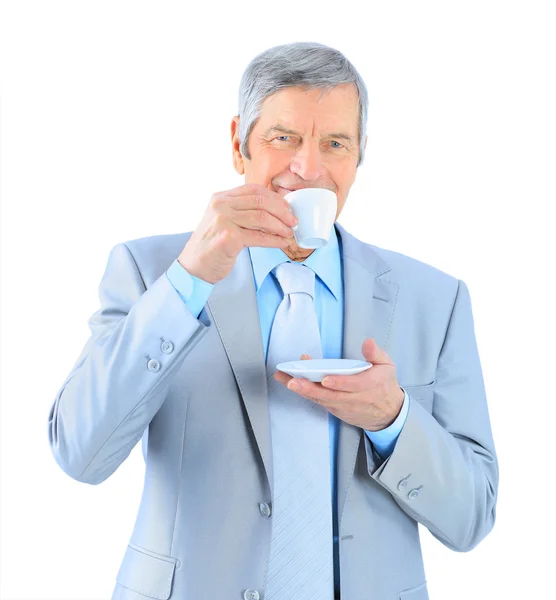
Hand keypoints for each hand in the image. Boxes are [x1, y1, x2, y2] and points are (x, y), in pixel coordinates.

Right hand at [177, 183, 297, 283]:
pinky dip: (274, 240)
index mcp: (220, 197)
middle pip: (261, 200)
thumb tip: (274, 211)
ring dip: (280, 226)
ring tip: (289, 233)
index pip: (254, 189)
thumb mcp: (223, 221)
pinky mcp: (228, 237)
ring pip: (262, 217)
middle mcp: (220, 205)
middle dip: (282, 211)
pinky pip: (259, 236)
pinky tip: (282, 243)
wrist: (194, 266)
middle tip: (293, 221)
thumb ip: (241, 212)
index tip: (287, 208)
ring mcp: (223, 220)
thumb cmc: (212, 246)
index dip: (275, 198)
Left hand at [273, 338, 404, 430]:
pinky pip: (320, 402)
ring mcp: (344, 406)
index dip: (340, 382)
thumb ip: (376, 354)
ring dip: (303, 391)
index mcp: (370, 385)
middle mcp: (355, 398)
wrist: (387, 413)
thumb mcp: (387, 366)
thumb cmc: (384, 385)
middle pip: (331, 395)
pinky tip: (293, 384)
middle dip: (311, 388)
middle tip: (293, 381)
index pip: (354, 385)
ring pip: (322, 400)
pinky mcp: (336, 410)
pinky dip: (307, 394)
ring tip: (287, 381)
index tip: (326, 379)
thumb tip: (368, 343)